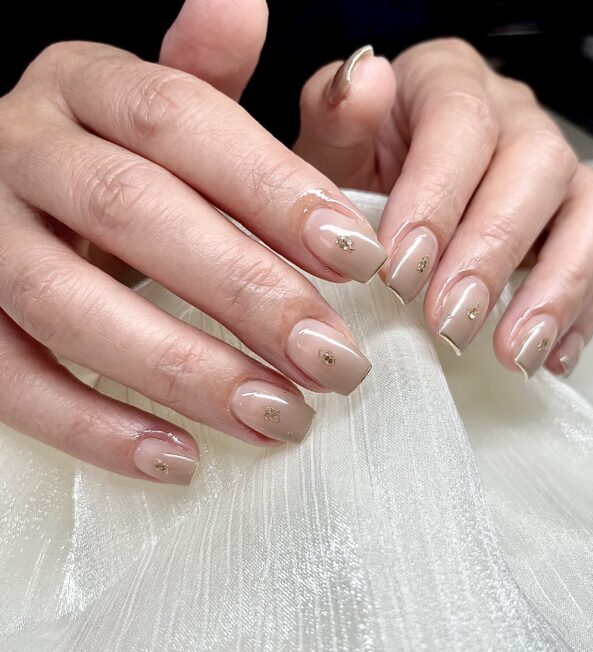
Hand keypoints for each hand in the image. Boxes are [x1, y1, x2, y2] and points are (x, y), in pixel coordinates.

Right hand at [0, 28, 387, 483]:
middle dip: (246, 293)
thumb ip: (234, 90)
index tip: (359, 258)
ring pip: (69, 304)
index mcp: (86, 86)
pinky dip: (94, 426)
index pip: (183, 119)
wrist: (11, 195)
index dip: (275, 188)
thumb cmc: (125, 161)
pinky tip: (180, 457)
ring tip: (278, 417)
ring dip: (182, 371)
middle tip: (333, 360)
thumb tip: (324, 53)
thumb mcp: (175, 117)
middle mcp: (21, 147)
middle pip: (133, 210)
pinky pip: (13, 380)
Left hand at [295, 39, 592, 378]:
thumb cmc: (355, 174)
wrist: (382, 197)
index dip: (436, 198)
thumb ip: (336, 116)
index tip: (400, 272)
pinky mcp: (578, 222)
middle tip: (449, 323)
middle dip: (492, 252)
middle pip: (537, 164)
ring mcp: (556, 170)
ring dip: (556, 287)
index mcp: (448, 82)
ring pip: (592, 210)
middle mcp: (514, 117)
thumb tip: (364, 80)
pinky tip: (547, 357)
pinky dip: (580, 311)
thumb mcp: (330, 148)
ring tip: (512, 353)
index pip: (461, 121)